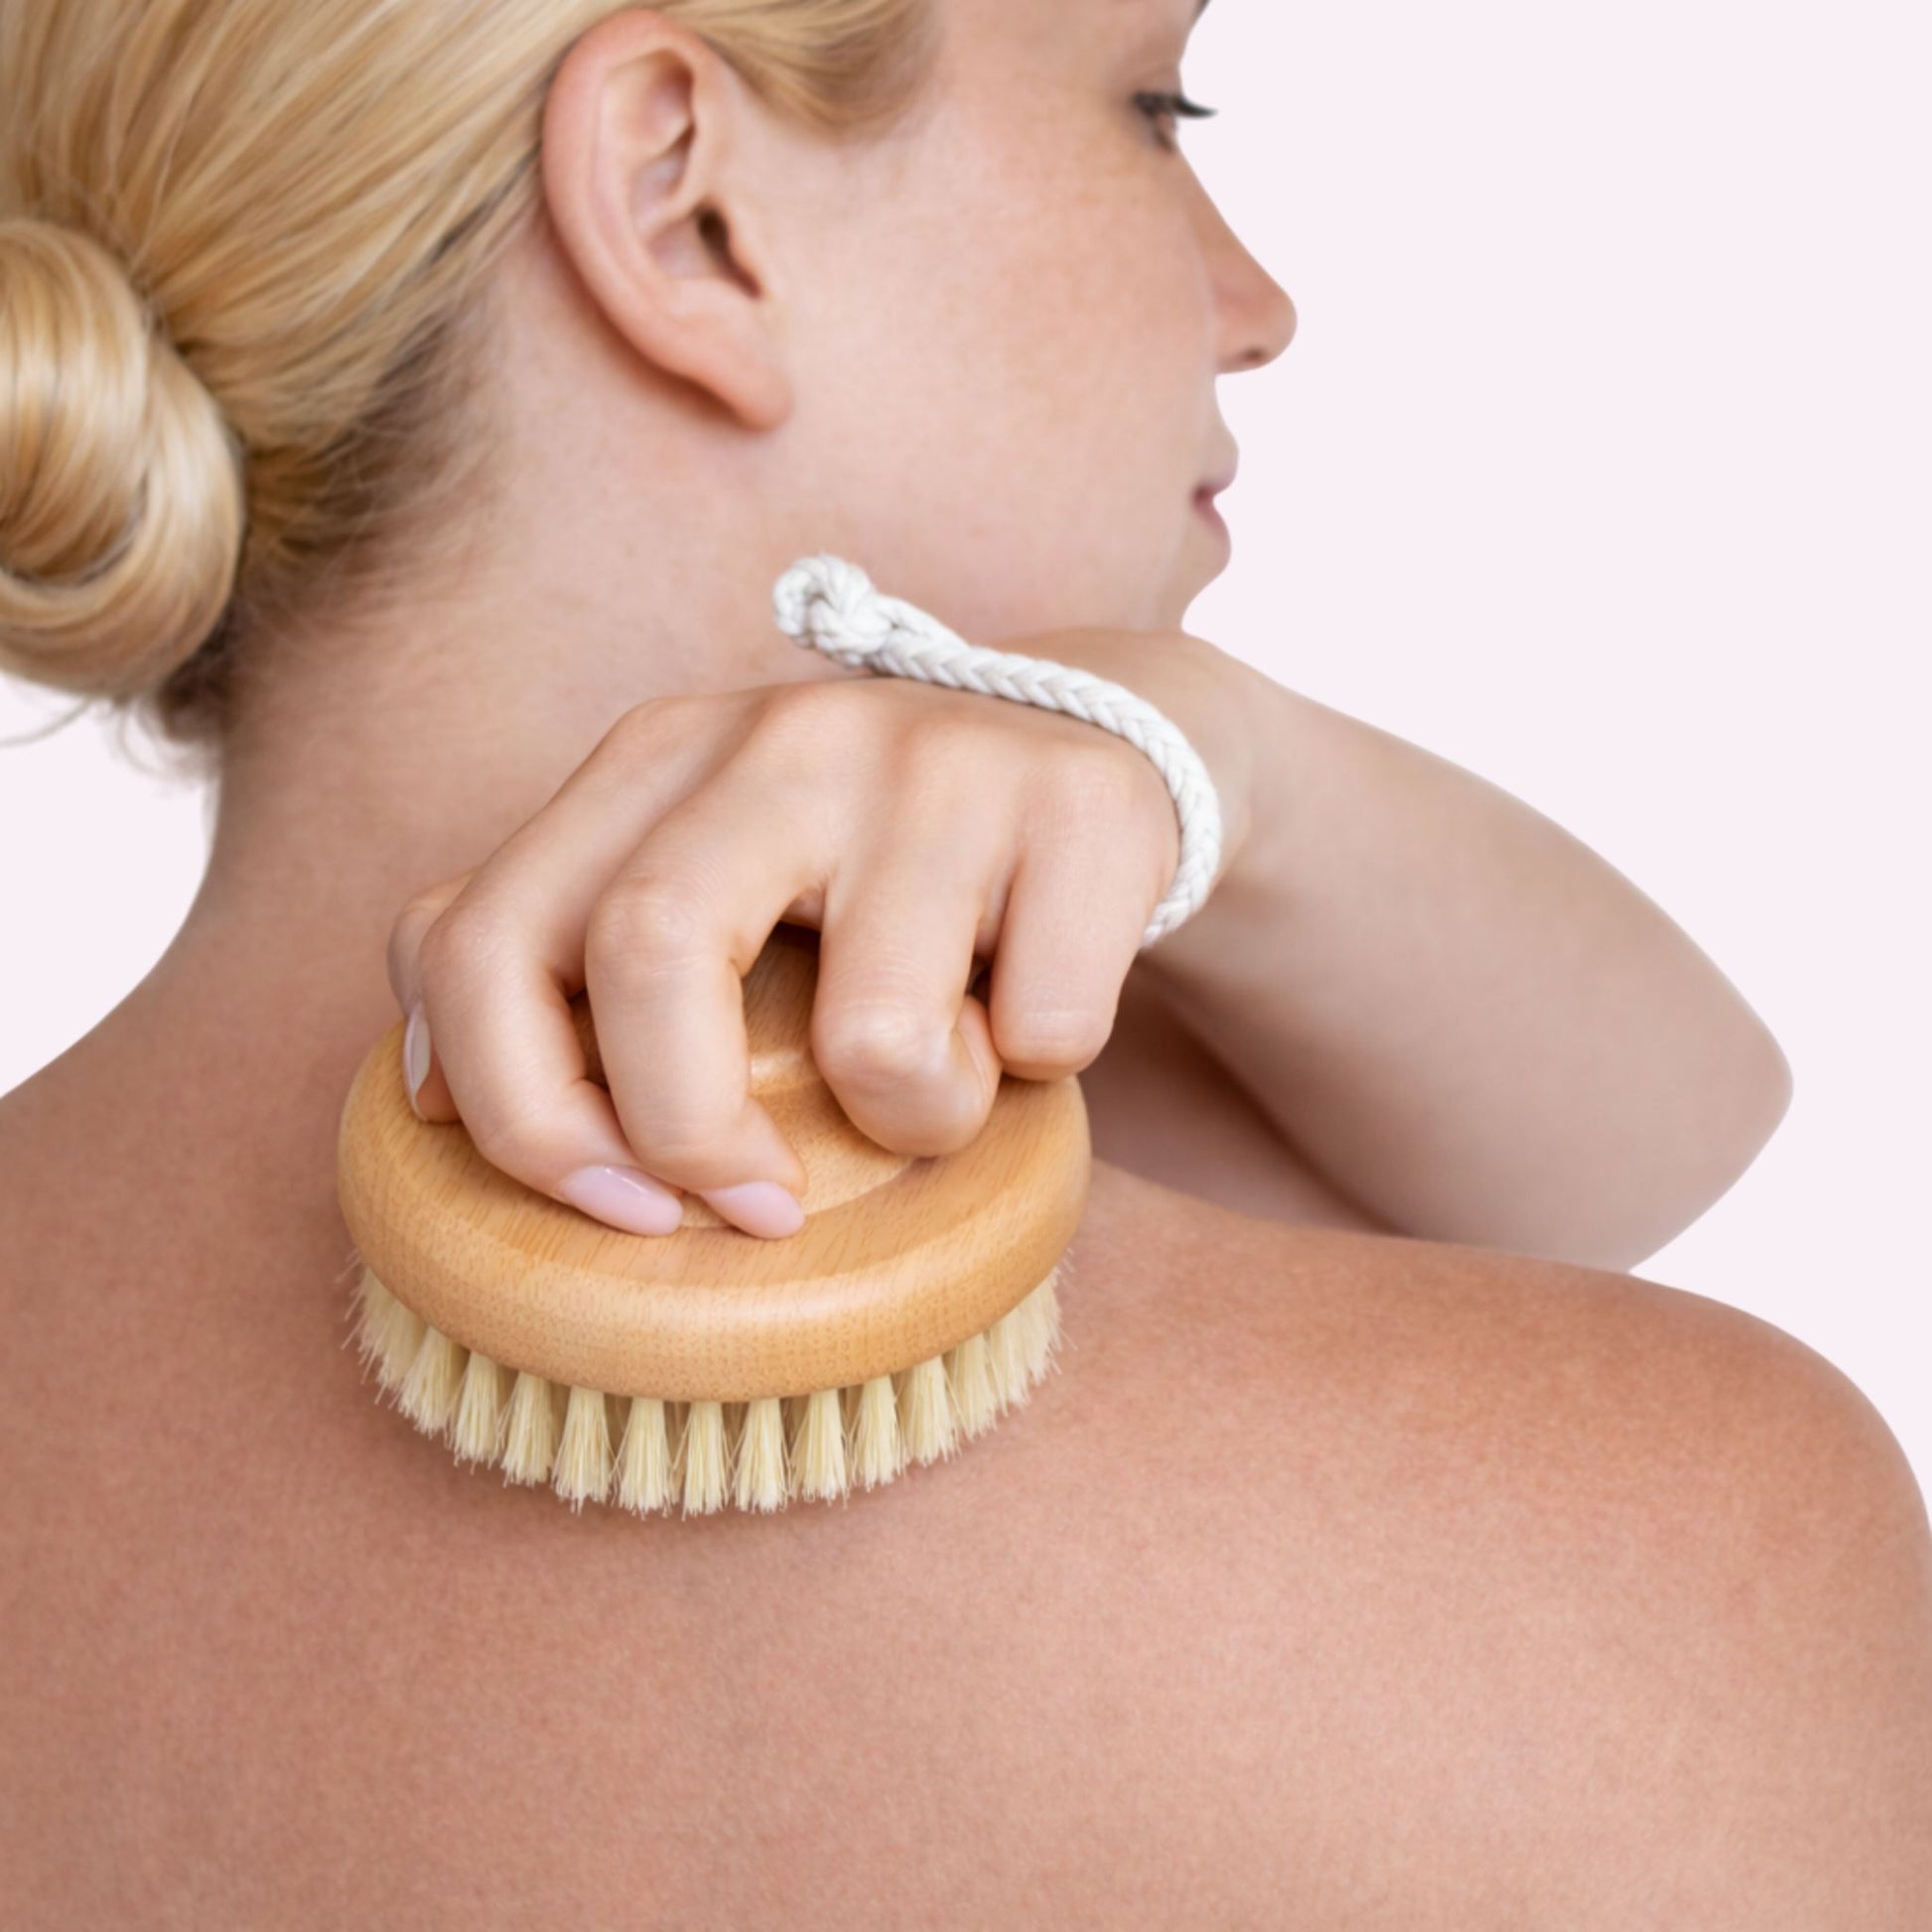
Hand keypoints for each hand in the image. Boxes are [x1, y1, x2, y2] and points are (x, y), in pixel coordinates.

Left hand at [384, 629, 1259, 1237]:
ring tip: (945, 1071)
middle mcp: (778, 736)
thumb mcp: (704, 882)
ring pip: (874, 1036)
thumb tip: (433, 1104)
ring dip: (915, 1119)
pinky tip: (1034, 999)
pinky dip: (1034, 1069)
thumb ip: (564, 961)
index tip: (613, 1205)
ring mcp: (933, 760)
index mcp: (651, 760)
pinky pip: (1040, 1033)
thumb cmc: (870, 875)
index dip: (514, 1111)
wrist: (1093, 765)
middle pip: (646, 953)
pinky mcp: (1077, 806)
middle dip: (685, 1130)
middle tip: (761, 1206)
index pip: (478, 937)